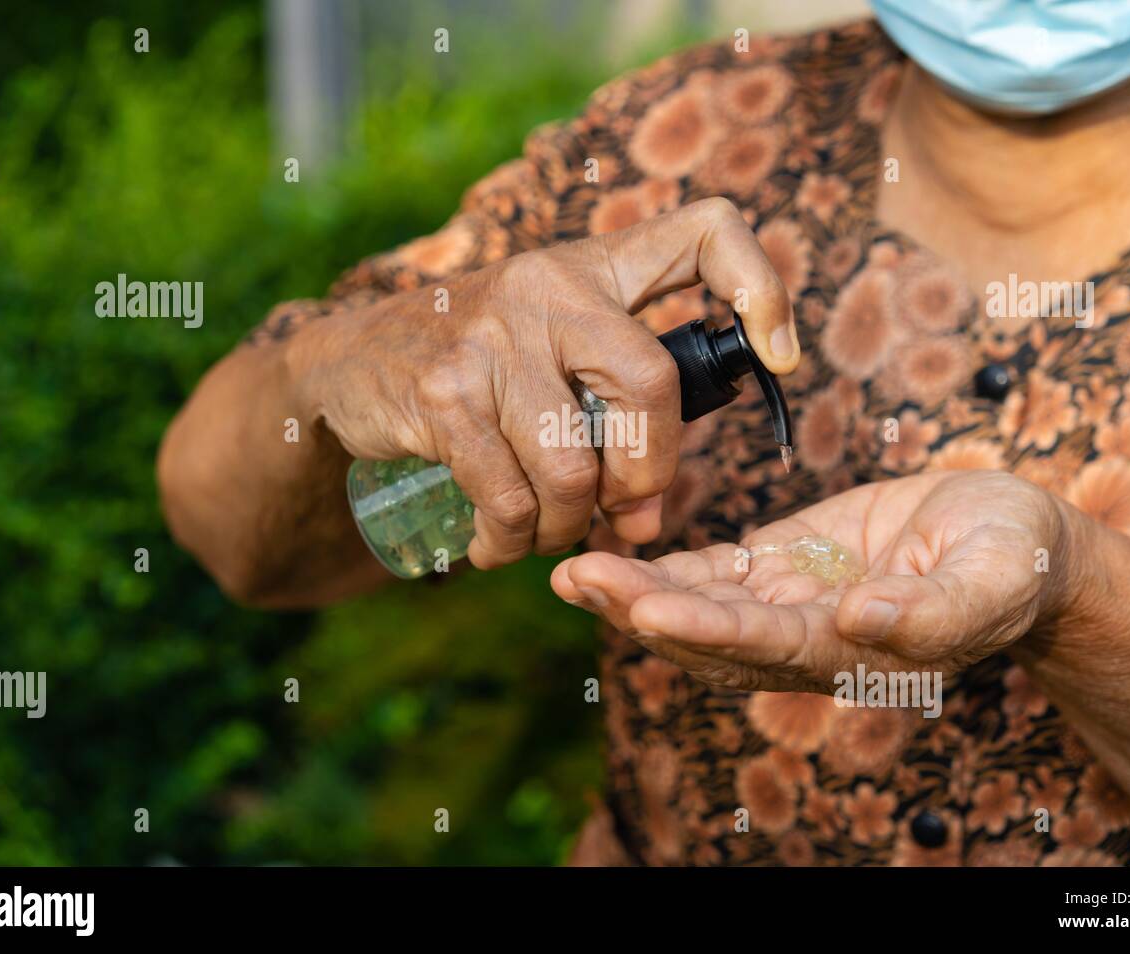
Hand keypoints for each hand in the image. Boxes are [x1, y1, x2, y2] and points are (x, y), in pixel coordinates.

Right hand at [295, 198, 798, 569]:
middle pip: (649, 384)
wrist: (350, 363)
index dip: (760, 287)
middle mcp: (549, 285)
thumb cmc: (481, 368)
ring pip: (572, 465)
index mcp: (594, 268)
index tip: (779, 357)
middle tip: (623, 513)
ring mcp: (492, 335)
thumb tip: (646, 518)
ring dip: (567, 525)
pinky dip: (511, 541)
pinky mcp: (442, 391)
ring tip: (545, 533)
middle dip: (647, 474)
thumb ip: (613, 415)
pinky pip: (509, 497)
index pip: (703, 233)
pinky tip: (495, 545)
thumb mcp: (553, 350)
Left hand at [551, 470, 1073, 692]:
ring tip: (570, 571)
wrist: (1011, 540)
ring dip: (633, 591)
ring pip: (698, 606)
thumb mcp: (997, 576)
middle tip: (575, 580)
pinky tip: (610, 553)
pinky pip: (712, 573)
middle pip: (710, 637)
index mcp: (855, 653)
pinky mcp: (780, 566)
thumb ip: (935, 609)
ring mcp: (788, 603)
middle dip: (640, 611)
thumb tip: (857, 622)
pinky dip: (662, 566)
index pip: (766, 647)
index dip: (704, 632)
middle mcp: (807, 639)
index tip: (645, 611)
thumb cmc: (1015, 559)